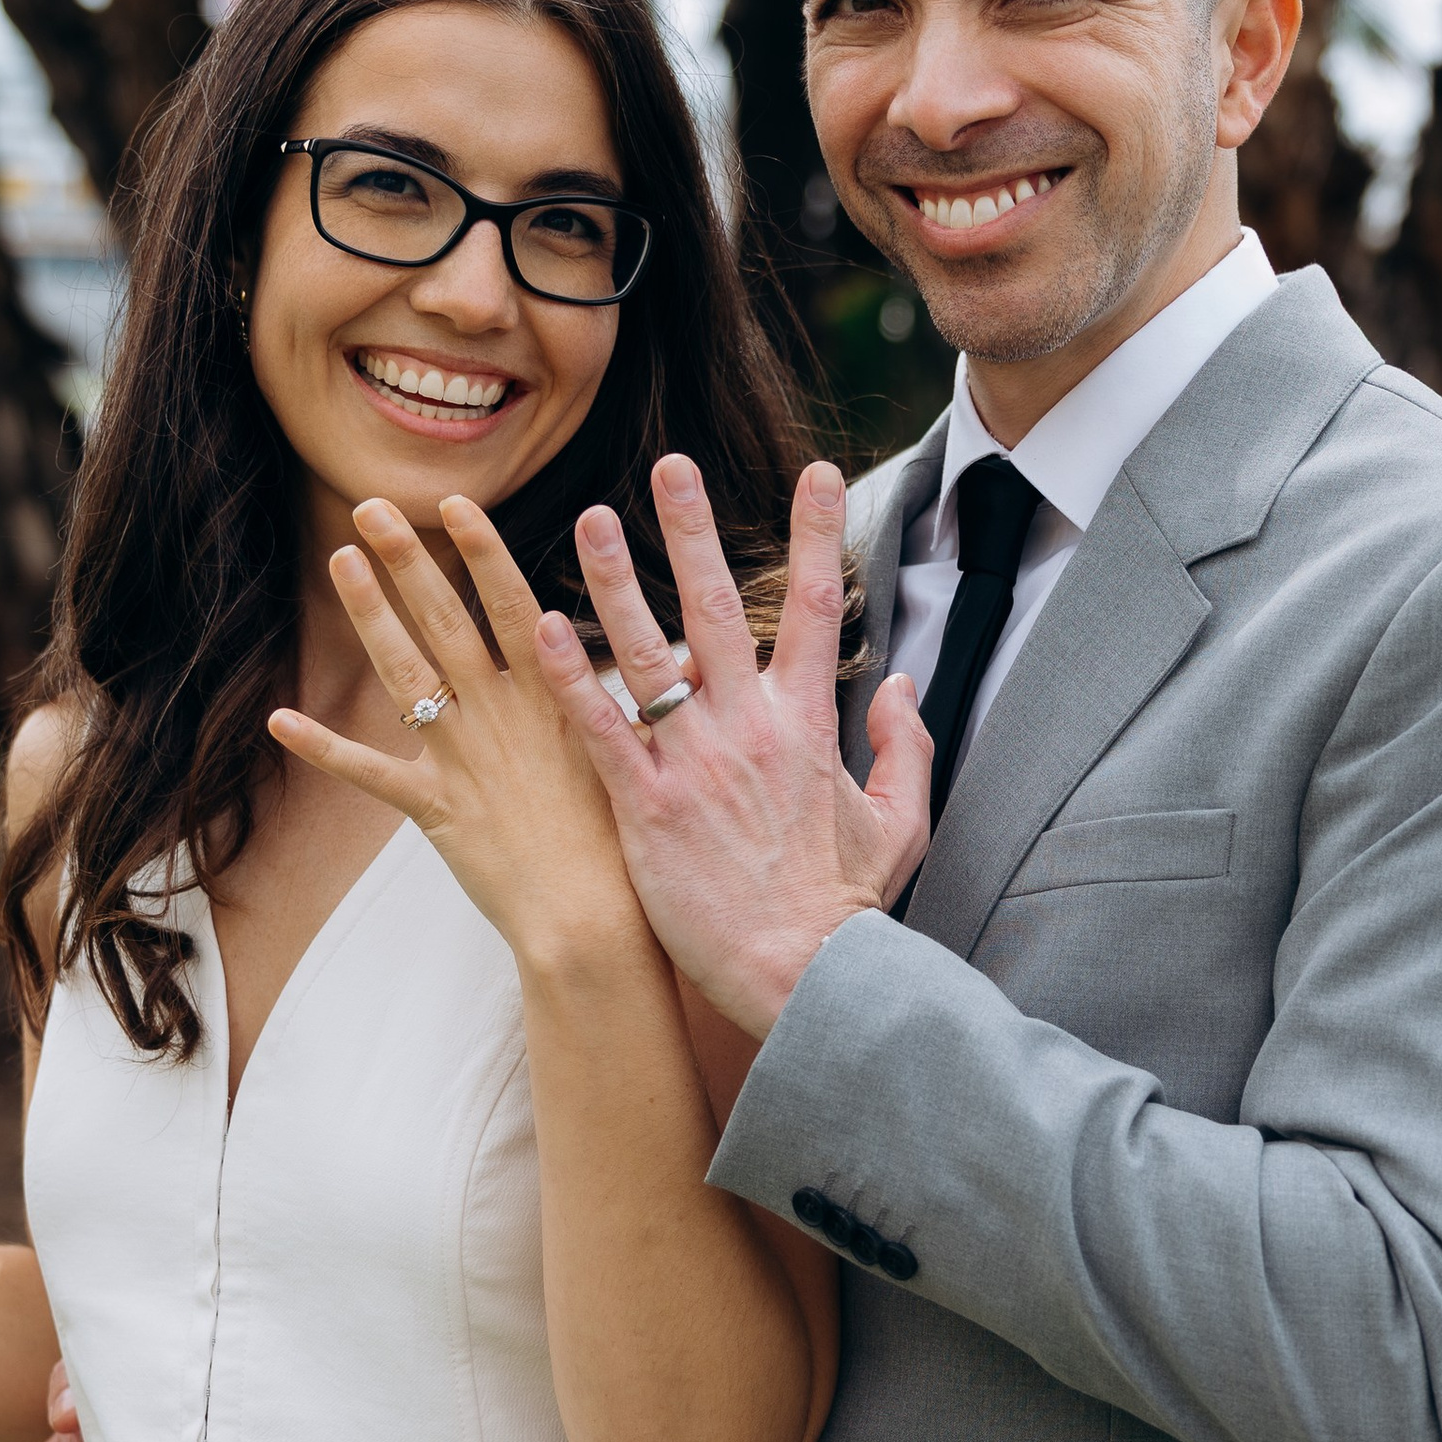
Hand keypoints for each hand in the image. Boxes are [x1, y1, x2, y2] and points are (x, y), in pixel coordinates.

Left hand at [270, 496, 646, 975]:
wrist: (595, 922)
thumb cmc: (631, 844)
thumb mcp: (646, 756)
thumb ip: (646, 701)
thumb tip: (689, 657)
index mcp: (552, 697)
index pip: (510, 604)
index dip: (482, 549)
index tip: (455, 501)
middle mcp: (500, 715)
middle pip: (445, 620)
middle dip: (407, 559)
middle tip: (370, 506)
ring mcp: (462, 758)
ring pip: (404, 672)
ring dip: (368, 614)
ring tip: (339, 561)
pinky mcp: (434, 808)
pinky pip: (368, 773)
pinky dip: (323, 748)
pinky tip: (278, 720)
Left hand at [534, 457, 933, 1039]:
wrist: (805, 976)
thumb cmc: (846, 908)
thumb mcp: (900, 822)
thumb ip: (904, 746)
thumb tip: (900, 687)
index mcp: (809, 724)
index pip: (817, 608)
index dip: (818, 534)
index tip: (818, 473)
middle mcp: (749, 728)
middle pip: (718, 607)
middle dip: (696, 530)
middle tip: (672, 465)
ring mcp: (693, 765)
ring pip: (646, 653)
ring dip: (616, 581)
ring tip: (591, 520)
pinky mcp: (645, 809)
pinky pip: (601, 730)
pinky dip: (569, 679)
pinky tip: (537, 629)